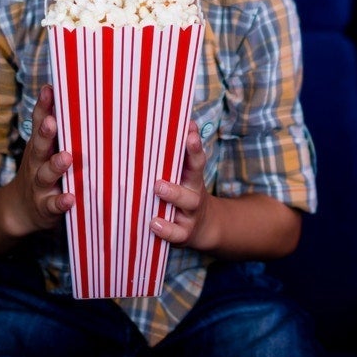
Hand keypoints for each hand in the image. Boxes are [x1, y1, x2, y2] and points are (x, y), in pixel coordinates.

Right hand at [6, 83, 74, 237]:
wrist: (18, 210)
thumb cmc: (38, 170)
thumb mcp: (41, 148)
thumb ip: (52, 124)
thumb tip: (63, 91)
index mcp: (38, 146)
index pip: (39, 122)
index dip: (43, 106)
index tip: (50, 89)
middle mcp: (36, 163)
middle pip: (39, 146)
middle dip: (45, 133)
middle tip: (52, 122)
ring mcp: (39, 186)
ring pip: (46, 175)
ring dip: (55, 166)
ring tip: (65, 158)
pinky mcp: (45, 208)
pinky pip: (53, 205)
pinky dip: (60, 202)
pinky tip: (69, 198)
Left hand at [152, 122, 210, 249]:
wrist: (202, 227)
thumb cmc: (184, 193)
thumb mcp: (185, 175)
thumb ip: (179, 153)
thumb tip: (181, 122)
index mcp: (192, 176)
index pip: (196, 158)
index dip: (194, 146)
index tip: (190, 133)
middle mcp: (194, 192)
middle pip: (196, 177)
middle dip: (188, 164)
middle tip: (172, 149)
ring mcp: (190, 213)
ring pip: (187, 203)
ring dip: (173, 194)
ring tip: (158, 188)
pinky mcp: (184, 233)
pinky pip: (176, 233)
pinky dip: (166, 229)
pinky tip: (154, 222)